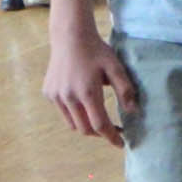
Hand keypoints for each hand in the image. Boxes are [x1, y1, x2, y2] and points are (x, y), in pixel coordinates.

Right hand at [46, 18, 136, 142]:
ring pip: (72, 123)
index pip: (100, 125)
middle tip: (114, 130)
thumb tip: (133, 112)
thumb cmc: (97, 51)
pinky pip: (63, 111)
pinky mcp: (48, 93)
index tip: (122, 144)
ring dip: (86, 125)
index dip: (111, 137)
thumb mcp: (116, 67)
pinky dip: (74, 114)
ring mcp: (55, 96)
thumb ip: (125, 90)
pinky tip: (84, 104)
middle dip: (100, 134)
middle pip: (85, 128)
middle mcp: (68, 97)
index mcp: (87, 92)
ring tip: (100, 119)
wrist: (70, 37)